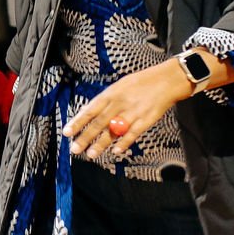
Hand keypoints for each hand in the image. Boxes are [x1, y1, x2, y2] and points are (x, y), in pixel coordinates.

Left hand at [67, 60, 192, 159]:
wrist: (166, 80)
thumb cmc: (141, 83)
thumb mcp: (119, 86)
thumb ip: (104, 101)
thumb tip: (88, 113)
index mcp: (111, 94)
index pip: (90, 110)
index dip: (78, 122)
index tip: (67, 132)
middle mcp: (120, 103)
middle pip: (99, 123)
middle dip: (85, 137)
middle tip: (74, 149)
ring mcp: (133, 112)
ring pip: (114, 131)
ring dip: (101, 144)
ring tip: (90, 154)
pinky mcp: (146, 120)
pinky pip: (132, 134)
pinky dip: (124, 143)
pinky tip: (115, 151)